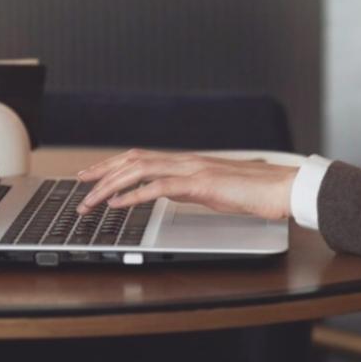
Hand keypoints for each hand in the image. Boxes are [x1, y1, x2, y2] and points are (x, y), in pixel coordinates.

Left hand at [75, 149, 298, 219]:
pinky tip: (117, 203)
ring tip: (90, 198)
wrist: (282, 188)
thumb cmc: (255, 192)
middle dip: (101, 171)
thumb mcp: (214, 191)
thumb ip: (191, 189)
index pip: (141, 158)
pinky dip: (132, 195)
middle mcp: (185, 161)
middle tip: (78, 183)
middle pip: (132, 159)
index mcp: (188, 162)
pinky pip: (158, 187)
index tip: (92, 174)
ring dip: (109, 185)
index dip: (113, 165)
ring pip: (138, 170)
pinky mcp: (199, 184)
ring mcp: (191, 170)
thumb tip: (171, 193)